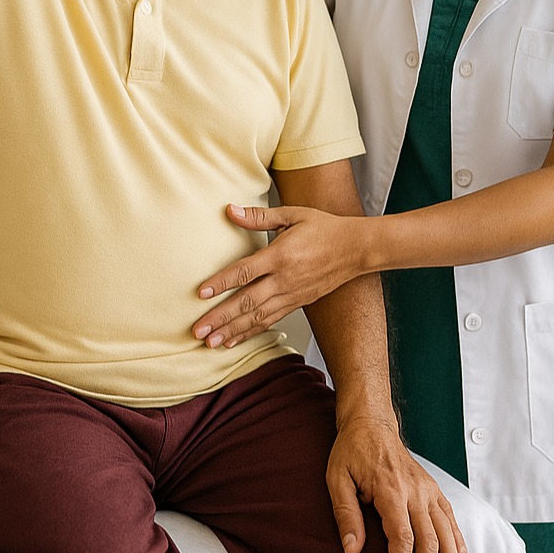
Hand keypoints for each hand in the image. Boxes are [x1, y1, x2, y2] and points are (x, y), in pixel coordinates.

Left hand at [193, 204, 363, 347]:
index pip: (245, 272)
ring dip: (232, 330)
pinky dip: (251, 332)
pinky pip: (270, 320)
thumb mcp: (292, 214)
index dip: (222, 283)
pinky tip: (234, 340)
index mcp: (281, 255)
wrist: (355, 248)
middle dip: (221, 317)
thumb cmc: (324, 228)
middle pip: (247, 302)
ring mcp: (292, 294)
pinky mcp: (298, 303)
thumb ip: (258, 216)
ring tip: (210, 342)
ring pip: (257, 317)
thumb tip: (229, 210)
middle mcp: (285, 279)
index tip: (201, 293)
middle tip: (197, 330)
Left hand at [327, 417, 469, 552]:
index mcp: (390, 488)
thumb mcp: (337, 477)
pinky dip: (460, 543)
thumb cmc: (352, 450)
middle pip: (429, 539)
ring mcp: (428, 489)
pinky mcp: (434, 489)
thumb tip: (351, 551)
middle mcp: (415, 490)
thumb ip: (345, 514)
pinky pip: (451, 518)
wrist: (371, 421)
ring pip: (446, 531)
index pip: (402, 536)